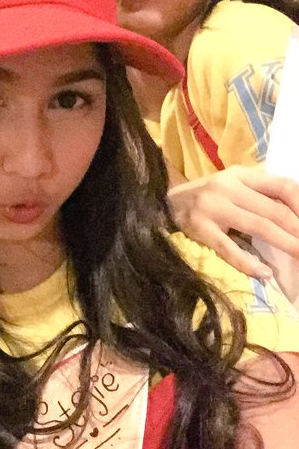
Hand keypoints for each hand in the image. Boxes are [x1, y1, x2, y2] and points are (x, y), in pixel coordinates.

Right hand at [167, 165, 298, 278]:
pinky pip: (228, 248)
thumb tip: (293, 219)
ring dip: (285, 244)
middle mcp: (227, 187)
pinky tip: (264, 273)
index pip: (281, 186)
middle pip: (274, 210)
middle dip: (298, 230)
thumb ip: (258, 196)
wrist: (162, 204)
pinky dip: (248, 262)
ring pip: (258, 226)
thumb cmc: (204, 198)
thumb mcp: (231, 186)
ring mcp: (212, 208)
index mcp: (240, 175)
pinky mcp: (199, 229)